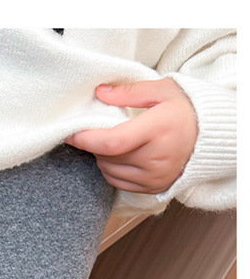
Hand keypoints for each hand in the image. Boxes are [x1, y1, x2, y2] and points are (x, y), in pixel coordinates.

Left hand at [65, 78, 198, 193]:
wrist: (208, 137)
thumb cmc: (184, 110)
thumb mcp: (161, 90)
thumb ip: (128, 92)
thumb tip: (99, 93)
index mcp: (158, 129)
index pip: (112, 142)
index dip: (87, 140)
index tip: (71, 134)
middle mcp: (156, 157)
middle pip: (107, 157)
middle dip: (96, 144)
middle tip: (100, 129)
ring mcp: (154, 177)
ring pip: (109, 171)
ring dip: (103, 158)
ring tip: (114, 141)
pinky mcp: (152, 188)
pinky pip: (117, 183)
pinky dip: (111, 170)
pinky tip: (120, 156)